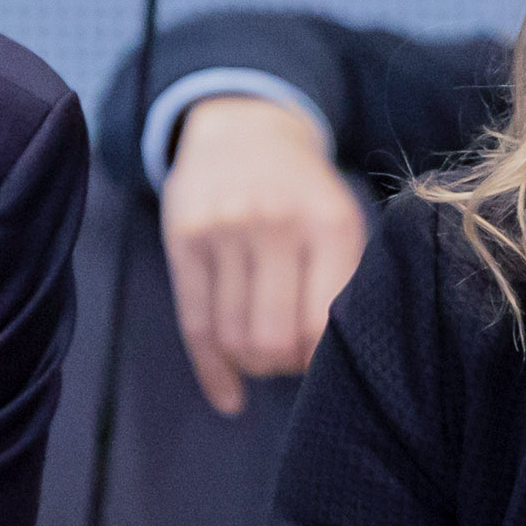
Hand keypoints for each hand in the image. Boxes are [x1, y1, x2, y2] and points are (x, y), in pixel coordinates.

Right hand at [160, 96, 369, 416]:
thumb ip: (342, 283)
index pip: (321, 323)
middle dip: (281, 366)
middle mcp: (274, 224)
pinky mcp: (183, 240)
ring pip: (232, 336)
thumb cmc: (302, 192)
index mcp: (328, 223)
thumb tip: (328, 364)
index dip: (318, 358)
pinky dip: (213, 371)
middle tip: (287, 360)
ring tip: (262, 357)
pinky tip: (228, 396)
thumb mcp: (339, 220)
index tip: (317, 359)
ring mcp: (223, 230)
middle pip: (273, 338)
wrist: (245, 130)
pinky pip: (195, 324)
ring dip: (249, 363)